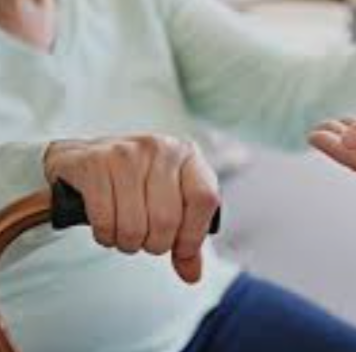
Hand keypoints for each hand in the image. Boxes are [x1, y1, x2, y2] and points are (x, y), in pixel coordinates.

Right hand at [44, 135, 220, 283]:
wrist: (82, 157)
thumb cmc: (135, 181)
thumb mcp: (169, 200)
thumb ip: (186, 236)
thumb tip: (192, 274)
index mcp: (187, 154)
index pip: (204, 199)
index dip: (193, 234)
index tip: (181, 250)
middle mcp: (159, 148)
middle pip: (167, 219)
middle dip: (155, 244)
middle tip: (146, 239)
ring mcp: (126, 153)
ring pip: (134, 225)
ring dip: (128, 243)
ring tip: (126, 232)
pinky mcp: (93, 163)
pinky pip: (104, 220)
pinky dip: (105, 236)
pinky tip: (107, 227)